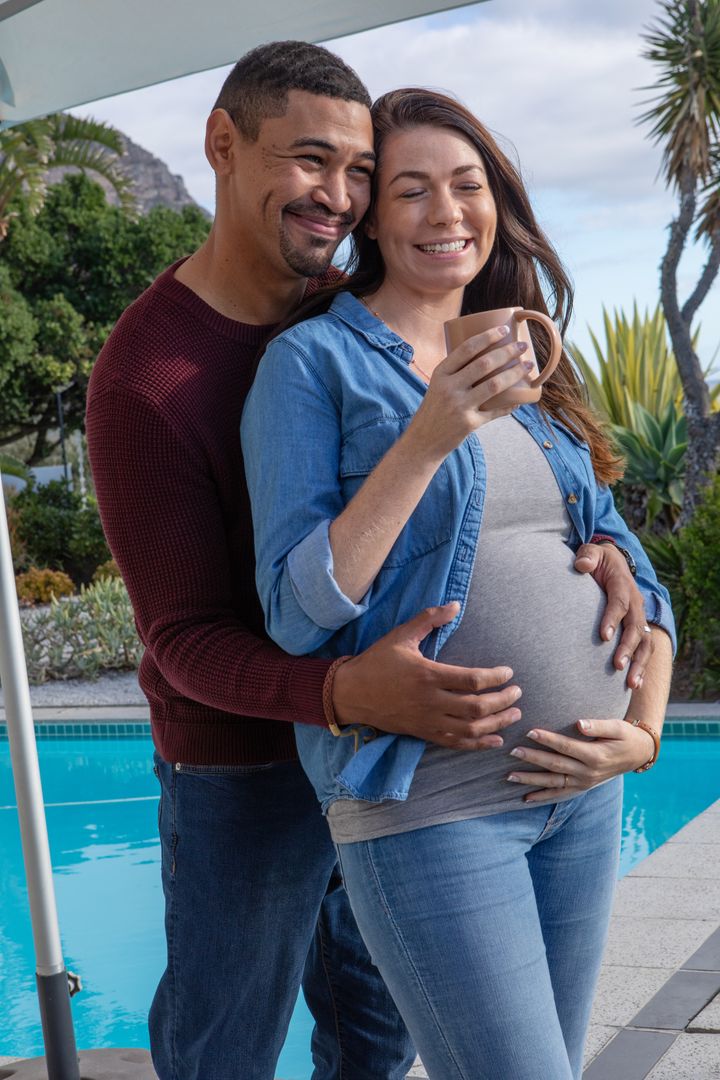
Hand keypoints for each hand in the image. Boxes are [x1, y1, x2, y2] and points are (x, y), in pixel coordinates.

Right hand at [332, 602, 521, 749]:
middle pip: (476, 707)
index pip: (472, 680)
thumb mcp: (401, 635)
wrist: (351, 693)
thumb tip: (455, 605)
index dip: (495, 678)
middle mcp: (430, 701)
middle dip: (503, 702)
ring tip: (514, 714)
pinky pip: (455, 742)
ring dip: (497, 724)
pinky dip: (478, 744)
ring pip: (470, 729)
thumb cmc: (377, 661)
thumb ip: (429, 619)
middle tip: (518, 694)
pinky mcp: (423, 733)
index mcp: (428, 675)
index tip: (508, 673)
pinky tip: (495, 739)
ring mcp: (427, 720)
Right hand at [411, 325, 532, 458]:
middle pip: (484, 364)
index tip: (504, 330)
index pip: (467, 348)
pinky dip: (510, 404)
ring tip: (528, 366)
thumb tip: (488, 356)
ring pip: (494, 385)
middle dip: (507, 352)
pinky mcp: (469, 424)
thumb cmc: (435, 409)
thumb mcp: (438, 386)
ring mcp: (459, 406)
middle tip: (523, 347)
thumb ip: (457, 373)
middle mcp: (449, 388)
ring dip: (515, 374)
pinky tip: (520, 399)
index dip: (488, 336)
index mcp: (441, 373)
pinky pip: (495, 411)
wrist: (423, 441)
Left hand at [506, 718, 655, 803]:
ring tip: (510, 776)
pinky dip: (543, 797)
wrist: (638, 754)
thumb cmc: (625, 736)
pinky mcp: (582, 787)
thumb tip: (579, 723)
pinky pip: (560, 794)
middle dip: (533, 758)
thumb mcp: (617, 727)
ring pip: (554, 782)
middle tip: (512, 751)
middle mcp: (588, 772)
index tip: (529, 732)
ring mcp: (584, 782)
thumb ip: (598, 725)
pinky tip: (526, 798)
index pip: (566, 747)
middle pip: (555, 765)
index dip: (547, 739)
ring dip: (531, 780)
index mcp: (595, 756)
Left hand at [573, 542, 652, 689]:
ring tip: (630, 683)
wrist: (613, 564)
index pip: (619, 603)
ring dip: (638, 663)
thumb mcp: (591, 552)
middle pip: (635, 627)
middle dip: (627, 648)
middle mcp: (635, 602)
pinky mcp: (638, 627)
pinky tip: (634, 685)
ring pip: (644, 642)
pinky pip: (644, 648)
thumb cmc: (597, 560)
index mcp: (623, 585)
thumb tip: (582, 565)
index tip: (603, 637)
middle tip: (617, 666)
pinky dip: (641, 666)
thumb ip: (587, 556)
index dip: (613, 619)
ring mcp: (638, 616)